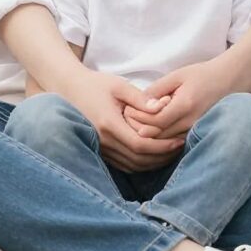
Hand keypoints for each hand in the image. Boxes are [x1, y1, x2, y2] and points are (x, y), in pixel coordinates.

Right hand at [59, 68, 185, 172]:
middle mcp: (104, 141)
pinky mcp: (101, 152)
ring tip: (172, 152)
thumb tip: (162, 107)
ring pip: (132, 166)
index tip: (179, 141)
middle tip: (181, 147)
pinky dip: (141, 164)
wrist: (70, 89)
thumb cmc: (96, 84)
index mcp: (109, 124)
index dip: (161, 147)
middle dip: (162, 156)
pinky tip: (154, 156)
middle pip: (138, 160)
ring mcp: (101, 149)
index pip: (140, 145)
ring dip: (154, 163)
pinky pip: (124, 165)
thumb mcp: (119, 85)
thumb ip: (141, 98)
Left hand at [133, 56, 243, 141]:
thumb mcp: (178, 75)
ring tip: (134, 125)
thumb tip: (139, 102)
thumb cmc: (203, 74)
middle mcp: (191, 122)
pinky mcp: (197, 135)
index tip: (126, 110)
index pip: (154, 121)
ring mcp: (195, 131)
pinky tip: (151, 132)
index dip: (138, 118)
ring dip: (149, 136)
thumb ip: (158, 89)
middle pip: (158, 135)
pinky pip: (175, 143)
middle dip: (138, 128)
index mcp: (185, 105)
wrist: (231, 80)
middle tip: (125, 120)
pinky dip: (161, 139)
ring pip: (165, 143)